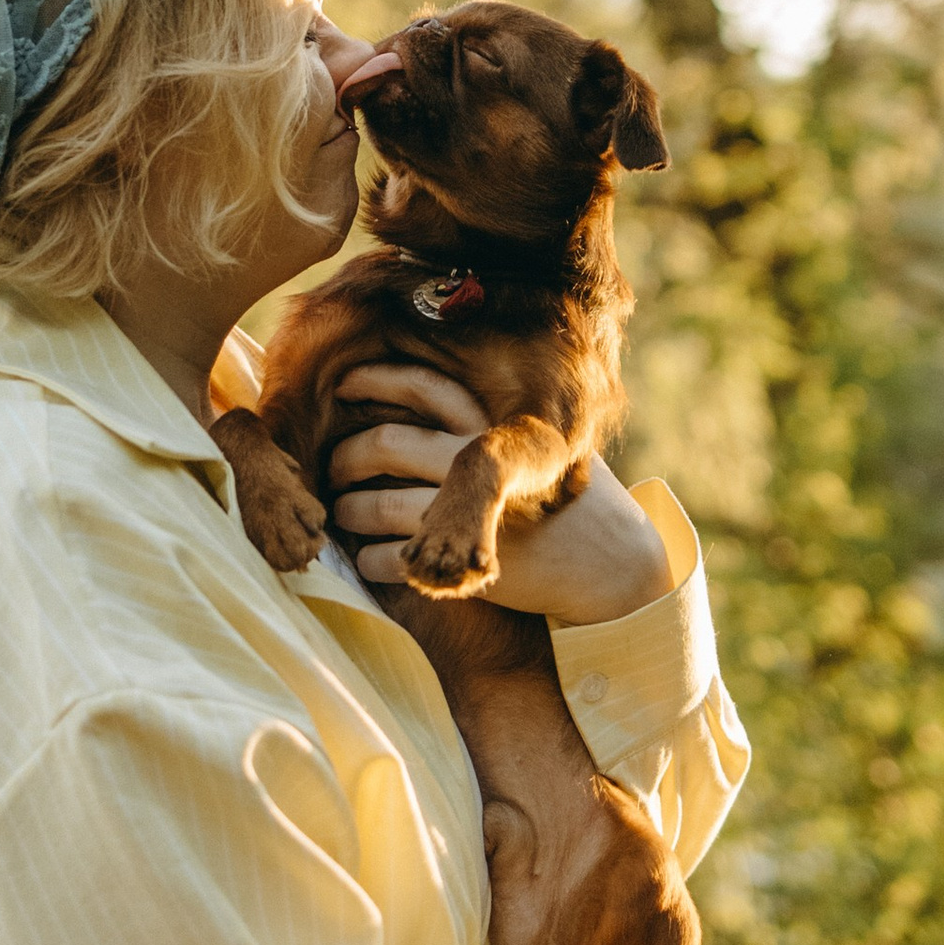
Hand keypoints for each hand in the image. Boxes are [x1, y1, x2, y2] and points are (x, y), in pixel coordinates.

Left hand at [327, 365, 674, 623]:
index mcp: (493, 422)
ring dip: (347, 512)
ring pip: (375, 505)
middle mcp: (477, 458)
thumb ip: (484, 425)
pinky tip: (369, 560)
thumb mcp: (536, 444)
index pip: (420, 385)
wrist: (609, 562)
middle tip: (334, 468)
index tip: (343, 387)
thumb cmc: (563, 499)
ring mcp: (468, 512)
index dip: (373, 382)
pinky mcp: (463, 561)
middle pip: (383, 443)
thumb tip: (410, 408)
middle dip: (344, 457)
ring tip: (343, 514)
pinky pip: (389, 558)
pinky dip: (368, 560)